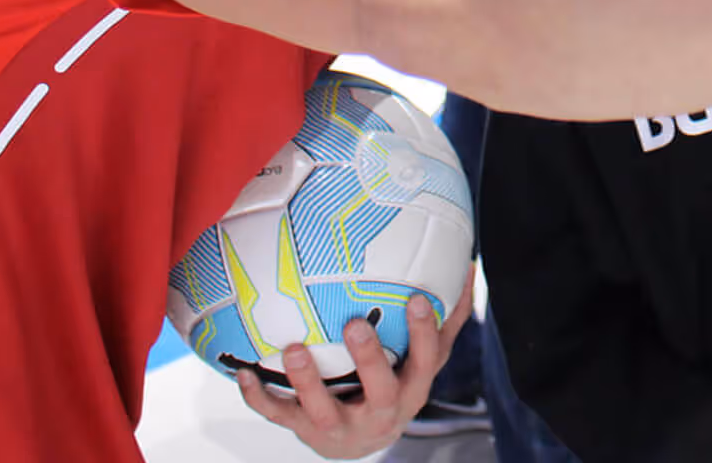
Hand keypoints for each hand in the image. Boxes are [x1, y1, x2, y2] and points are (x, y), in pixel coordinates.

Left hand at [236, 278, 472, 457]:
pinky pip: (280, 416)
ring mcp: (341, 428)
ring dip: (307, 381)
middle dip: (368, 360)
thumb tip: (469, 268)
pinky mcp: (306, 433)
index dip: (424, 333)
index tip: (417, 298)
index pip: (427, 361)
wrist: (361, 443)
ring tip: (292, 347)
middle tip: (354, 324)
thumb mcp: (424, 360)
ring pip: (323, 411)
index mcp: (412, 389)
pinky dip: (259, 397)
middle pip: (379, 390)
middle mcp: (381, 413)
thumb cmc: (396, 385)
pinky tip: (242, 373)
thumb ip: (446, 320)